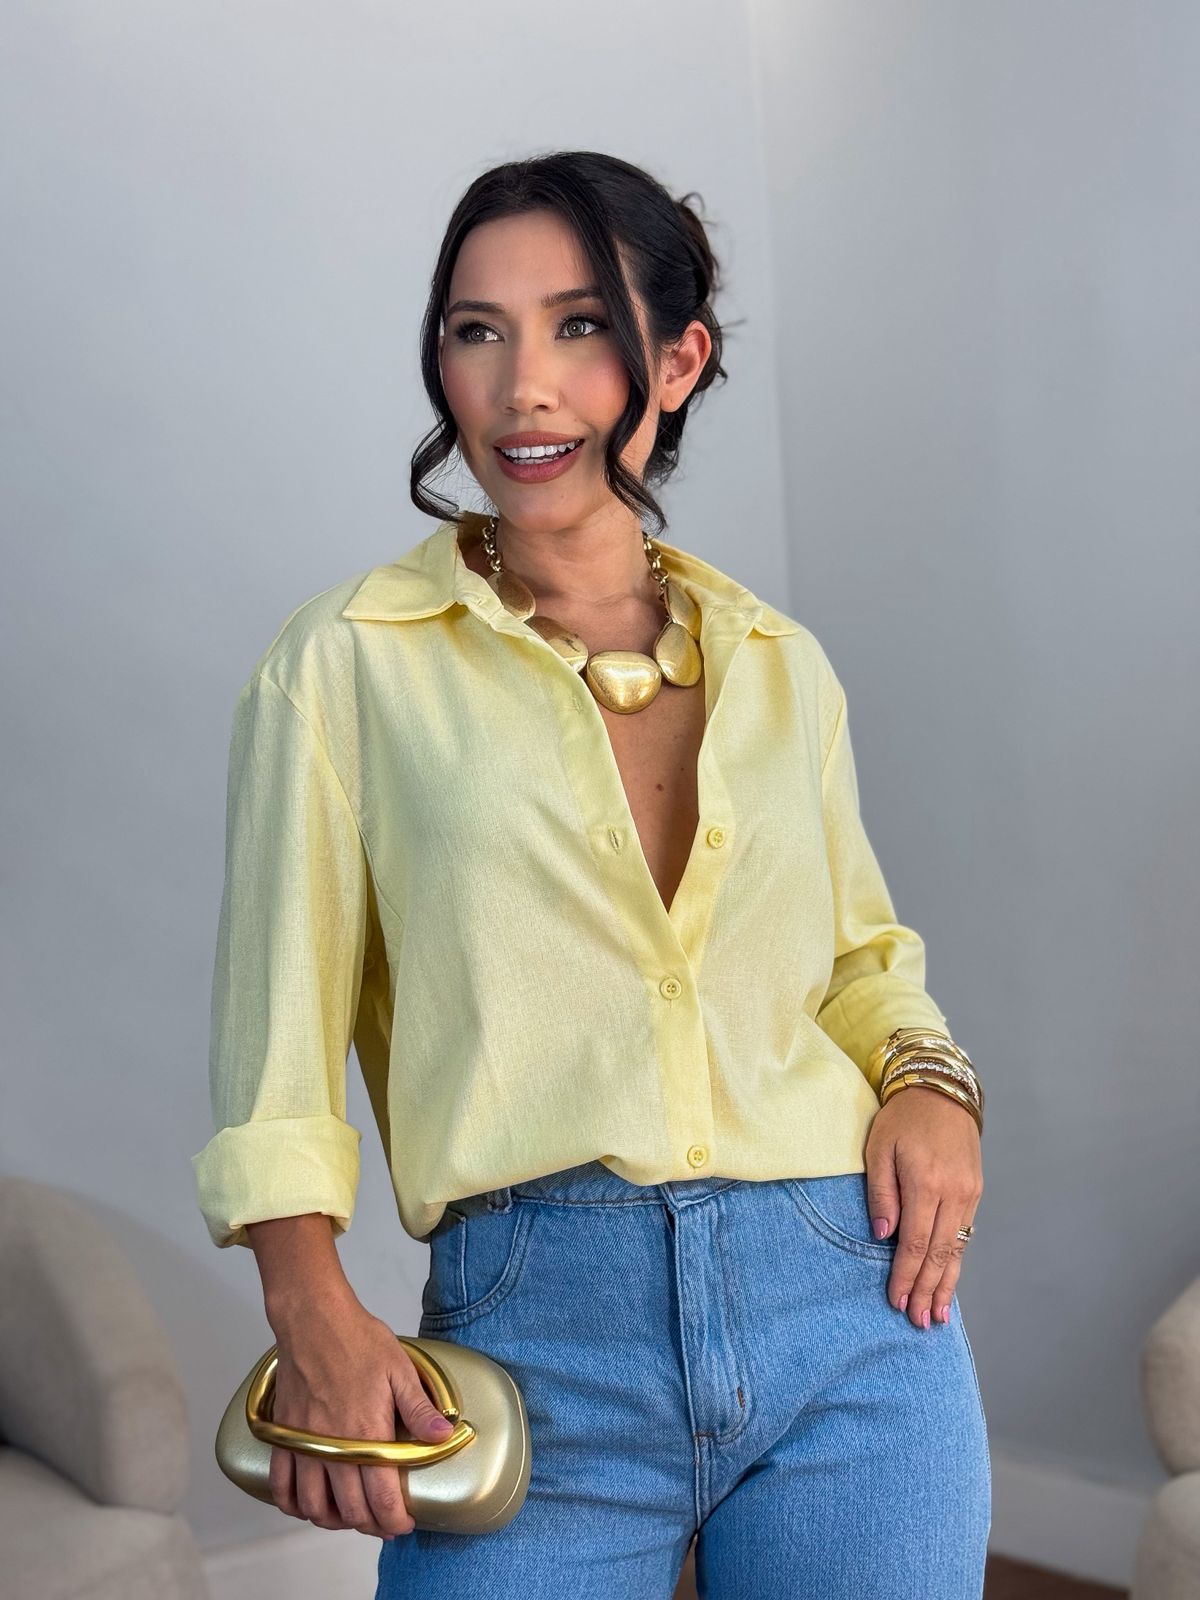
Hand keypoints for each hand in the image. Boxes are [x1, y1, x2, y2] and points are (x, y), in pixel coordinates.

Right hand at [267, 1298, 455, 1537]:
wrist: (314, 1319)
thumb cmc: (357, 1339)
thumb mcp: (399, 1368)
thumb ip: (419, 1407)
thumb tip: (444, 1435)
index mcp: (366, 1432)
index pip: (381, 1498)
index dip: (395, 1520)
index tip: (403, 1523)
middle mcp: (332, 1446)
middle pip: (349, 1510)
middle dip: (370, 1525)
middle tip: (383, 1521)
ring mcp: (304, 1444)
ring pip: (314, 1507)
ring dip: (334, 1520)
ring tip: (352, 1515)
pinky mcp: (284, 1437)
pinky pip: (282, 1486)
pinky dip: (294, 1505)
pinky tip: (310, 1504)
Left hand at [864, 1084, 982, 1329]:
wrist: (942, 1090)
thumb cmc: (902, 1118)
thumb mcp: (878, 1148)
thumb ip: (881, 1193)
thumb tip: (882, 1235)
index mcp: (925, 1182)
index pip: (915, 1243)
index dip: (905, 1275)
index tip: (895, 1300)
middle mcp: (952, 1193)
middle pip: (939, 1254)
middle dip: (926, 1290)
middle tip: (917, 1321)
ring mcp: (968, 1194)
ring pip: (957, 1249)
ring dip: (946, 1285)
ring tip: (937, 1315)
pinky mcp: (975, 1191)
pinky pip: (965, 1235)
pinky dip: (957, 1261)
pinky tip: (950, 1281)